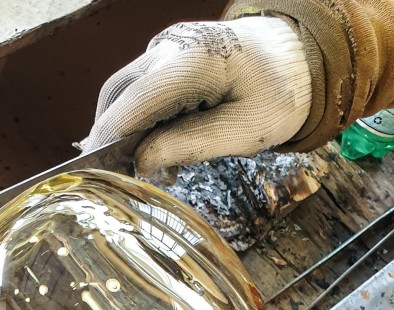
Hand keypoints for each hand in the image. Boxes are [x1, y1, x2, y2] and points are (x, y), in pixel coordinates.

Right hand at [82, 18, 311, 176]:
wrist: (300, 58)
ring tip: (146, 168)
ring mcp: (166, 48)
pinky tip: (156, 147)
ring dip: (125, 132)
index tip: (94, 174)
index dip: (108, 141)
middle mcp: (169, 47)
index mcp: (191, 61)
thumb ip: (189, 145)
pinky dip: (140, 121)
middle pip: (117, 96)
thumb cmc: (279, 95)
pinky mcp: (168, 58)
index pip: (131, 104)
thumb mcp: (242, 131)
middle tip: (117, 179)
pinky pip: (140, 90)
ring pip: (124, 93)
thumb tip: (141, 162)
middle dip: (111, 139)